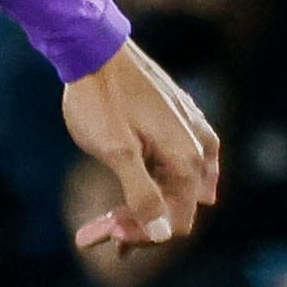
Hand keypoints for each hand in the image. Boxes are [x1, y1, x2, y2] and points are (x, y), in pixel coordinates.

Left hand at [65, 39, 218, 254]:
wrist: (92, 48)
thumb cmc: (101, 100)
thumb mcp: (117, 152)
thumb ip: (142, 194)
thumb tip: (166, 234)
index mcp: (189, 157)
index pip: (179, 219)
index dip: (145, 235)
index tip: (106, 237)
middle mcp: (197, 145)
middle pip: (175, 203)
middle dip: (135, 223)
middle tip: (89, 236)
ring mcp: (187, 131)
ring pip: (169, 184)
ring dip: (136, 207)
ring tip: (97, 226)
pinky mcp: (172, 121)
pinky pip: (167, 164)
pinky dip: (144, 183)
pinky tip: (128, 196)